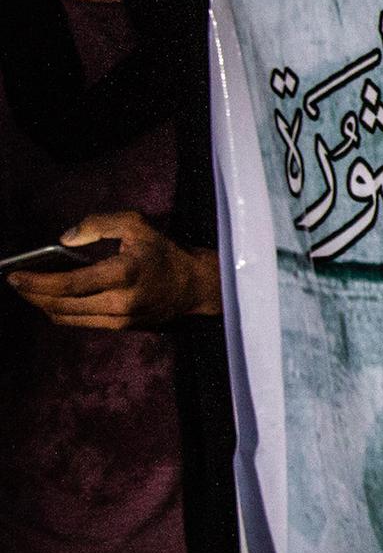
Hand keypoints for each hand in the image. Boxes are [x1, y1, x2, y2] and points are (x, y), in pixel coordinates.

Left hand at [6, 212, 221, 328]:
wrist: (196, 286)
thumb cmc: (165, 252)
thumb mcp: (136, 225)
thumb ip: (98, 225)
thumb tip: (64, 241)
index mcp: (124, 273)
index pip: (69, 284)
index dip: (36, 282)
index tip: (14, 275)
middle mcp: (120, 301)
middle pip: (61, 305)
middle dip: (32, 295)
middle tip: (16, 282)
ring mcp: (120, 319)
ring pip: (67, 317)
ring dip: (43, 305)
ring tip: (29, 291)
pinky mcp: (121, 327)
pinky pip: (81, 322)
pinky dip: (61, 311)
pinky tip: (52, 300)